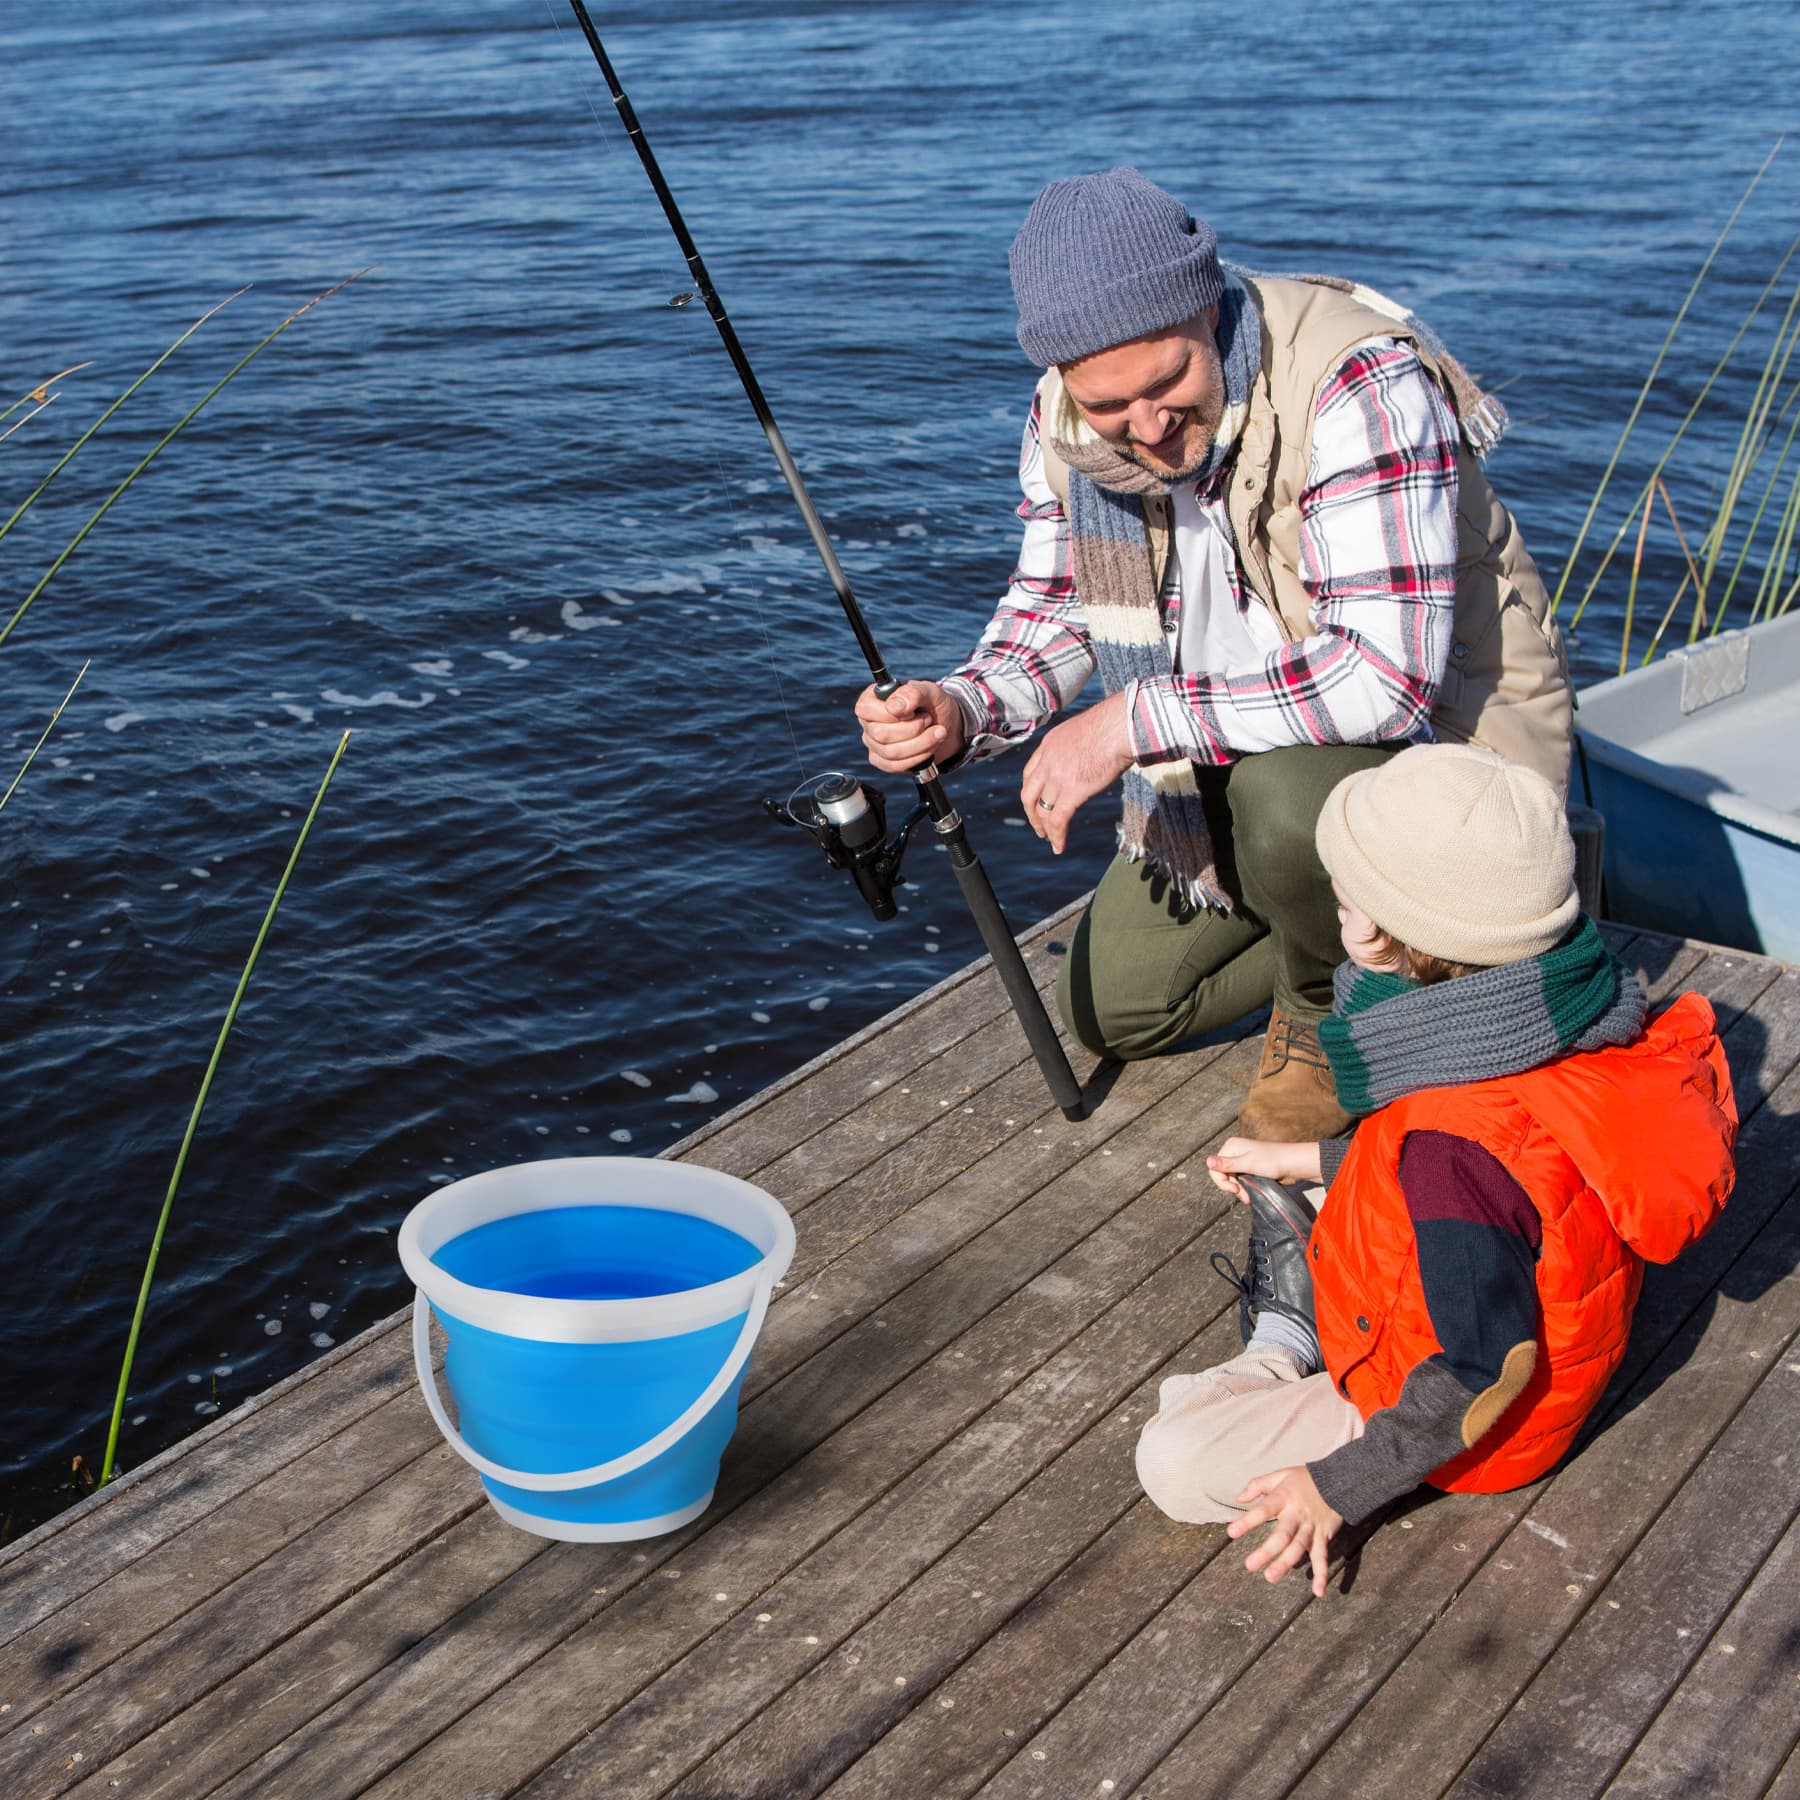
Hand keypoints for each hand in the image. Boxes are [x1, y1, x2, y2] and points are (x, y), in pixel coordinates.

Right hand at [855, 680, 964, 773]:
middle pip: (881, 734)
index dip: (891, 714)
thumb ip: (912, 693)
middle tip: (929, 719)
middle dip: (913, 729)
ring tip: (936, 732)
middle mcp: (868, 722)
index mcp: (871, 699)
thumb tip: (894, 707)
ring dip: (921, 743)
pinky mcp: (883, 761)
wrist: (947, 725)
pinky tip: (930, 747)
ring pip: (890, 752)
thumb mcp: (929, 691)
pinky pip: (895, 765)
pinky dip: (918, 757)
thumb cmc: (933, 704)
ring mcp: (873, 743)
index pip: (866, 709)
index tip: (913, 711)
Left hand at [1019, 691, 1133, 853]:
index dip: (1032, 790)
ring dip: (1045, 828)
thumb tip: (1094, 757)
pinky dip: (1057, 836)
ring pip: (1042, 809)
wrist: (1121, 724)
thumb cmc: (1116, 724)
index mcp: (1050, 744)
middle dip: (1031, 813)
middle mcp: (1048, 760)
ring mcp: (1058, 776)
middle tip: (1038, 827)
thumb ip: (1081, 748)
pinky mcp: (1072, 791)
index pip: (1030, 772)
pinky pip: (1058, 820)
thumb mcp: (1087, 732)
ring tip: (1050, 840)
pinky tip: (1059, 847)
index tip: (1037, 801)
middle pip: (1029, 793)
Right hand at [1205, 1136, 1322, 1199]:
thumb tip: (1207, 1161)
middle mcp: (1235, 1152)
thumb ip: (1227, 1165)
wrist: (1294, 1165)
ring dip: (1239, 1190)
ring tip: (1248, 1197)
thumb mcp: (1248, 1164)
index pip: (1215, 1168)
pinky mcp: (1251, 1169)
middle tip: (1243, 1195)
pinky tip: (1250, 1194)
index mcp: (1231, 1147)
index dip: (1222, 1181)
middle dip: (1231, 1187)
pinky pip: (1241, 1181)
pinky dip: (1244, 1189)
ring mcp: (1243, 1160)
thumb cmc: (1273, 1161)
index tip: (1234, 1190)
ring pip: (1232, 1179)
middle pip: (1222, 1174)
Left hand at [1228, 1466, 1342, 1596]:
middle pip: (1282, 1535)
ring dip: (1285, 1564)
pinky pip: (1322, 1557)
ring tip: (1270, 1577)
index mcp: (1284, 1498)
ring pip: (1298, 1548)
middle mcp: (1297, 1515)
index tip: (1231, 1533)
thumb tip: (1239, 1498)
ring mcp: (1311, 1527)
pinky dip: (1322, 1575)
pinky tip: (1318, 1592)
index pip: (1263, 1510)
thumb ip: (1258, 1485)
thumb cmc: (1304, 1478)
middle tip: (1250, 1565)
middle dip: (1266, 1551)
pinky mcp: (1324, 1536)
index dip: (1247, 1521)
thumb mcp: (1280, 1475)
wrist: (1340, 1480)